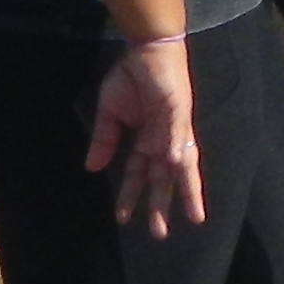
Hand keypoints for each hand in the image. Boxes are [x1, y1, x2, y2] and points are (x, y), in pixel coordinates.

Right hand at [85, 34, 204, 236]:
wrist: (146, 49)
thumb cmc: (132, 78)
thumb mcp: (110, 113)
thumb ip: (105, 140)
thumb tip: (92, 169)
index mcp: (148, 140)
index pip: (139, 175)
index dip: (132, 196)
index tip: (123, 219)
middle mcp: (165, 139)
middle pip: (164, 178)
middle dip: (161, 204)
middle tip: (159, 234)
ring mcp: (174, 126)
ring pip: (181, 163)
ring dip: (183, 189)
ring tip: (191, 216)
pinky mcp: (177, 109)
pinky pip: (176, 132)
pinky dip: (174, 148)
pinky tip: (172, 164)